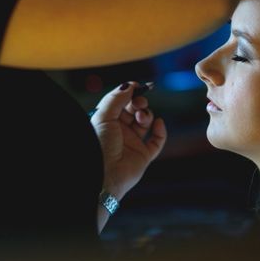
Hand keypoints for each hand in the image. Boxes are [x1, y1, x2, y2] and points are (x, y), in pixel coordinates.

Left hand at [90, 81, 167, 200]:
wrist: (103, 175)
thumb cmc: (98, 145)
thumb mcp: (103, 116)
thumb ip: (116, 98)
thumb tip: (129, 85)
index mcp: (107, 121)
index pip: (121, 102)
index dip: (129, 93)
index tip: (137, 86)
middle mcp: (120, 131)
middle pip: (134, 110)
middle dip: (139, 102)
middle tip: (139, 102)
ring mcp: (132, 143)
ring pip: (146, 122)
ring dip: (147, 115)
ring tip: (142, 117)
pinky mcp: (143, 155)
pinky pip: (157, 140)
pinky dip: (161, 130)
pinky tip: (159, 123)